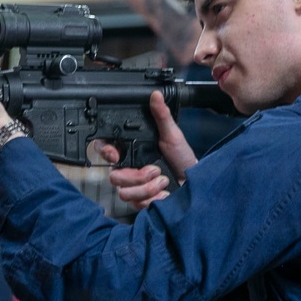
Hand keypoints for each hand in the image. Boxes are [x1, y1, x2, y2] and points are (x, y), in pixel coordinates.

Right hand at [96, 91, 196, 209]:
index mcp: (131, 151)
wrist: (195, 182)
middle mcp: (129, 169)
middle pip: (114, 176)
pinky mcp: (140, 202)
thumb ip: (162, 115)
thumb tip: (156, 96)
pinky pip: (136, 204)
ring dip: (146, 188)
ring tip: (163, 181)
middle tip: (154, 170)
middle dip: (136, 176)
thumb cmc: (183, 159)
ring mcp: (133, 188)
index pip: (105, 150)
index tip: (116, 155)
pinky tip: (163, 193)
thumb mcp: (172, 135)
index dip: (106, 152)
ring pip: (124, 192)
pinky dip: (152, 198)